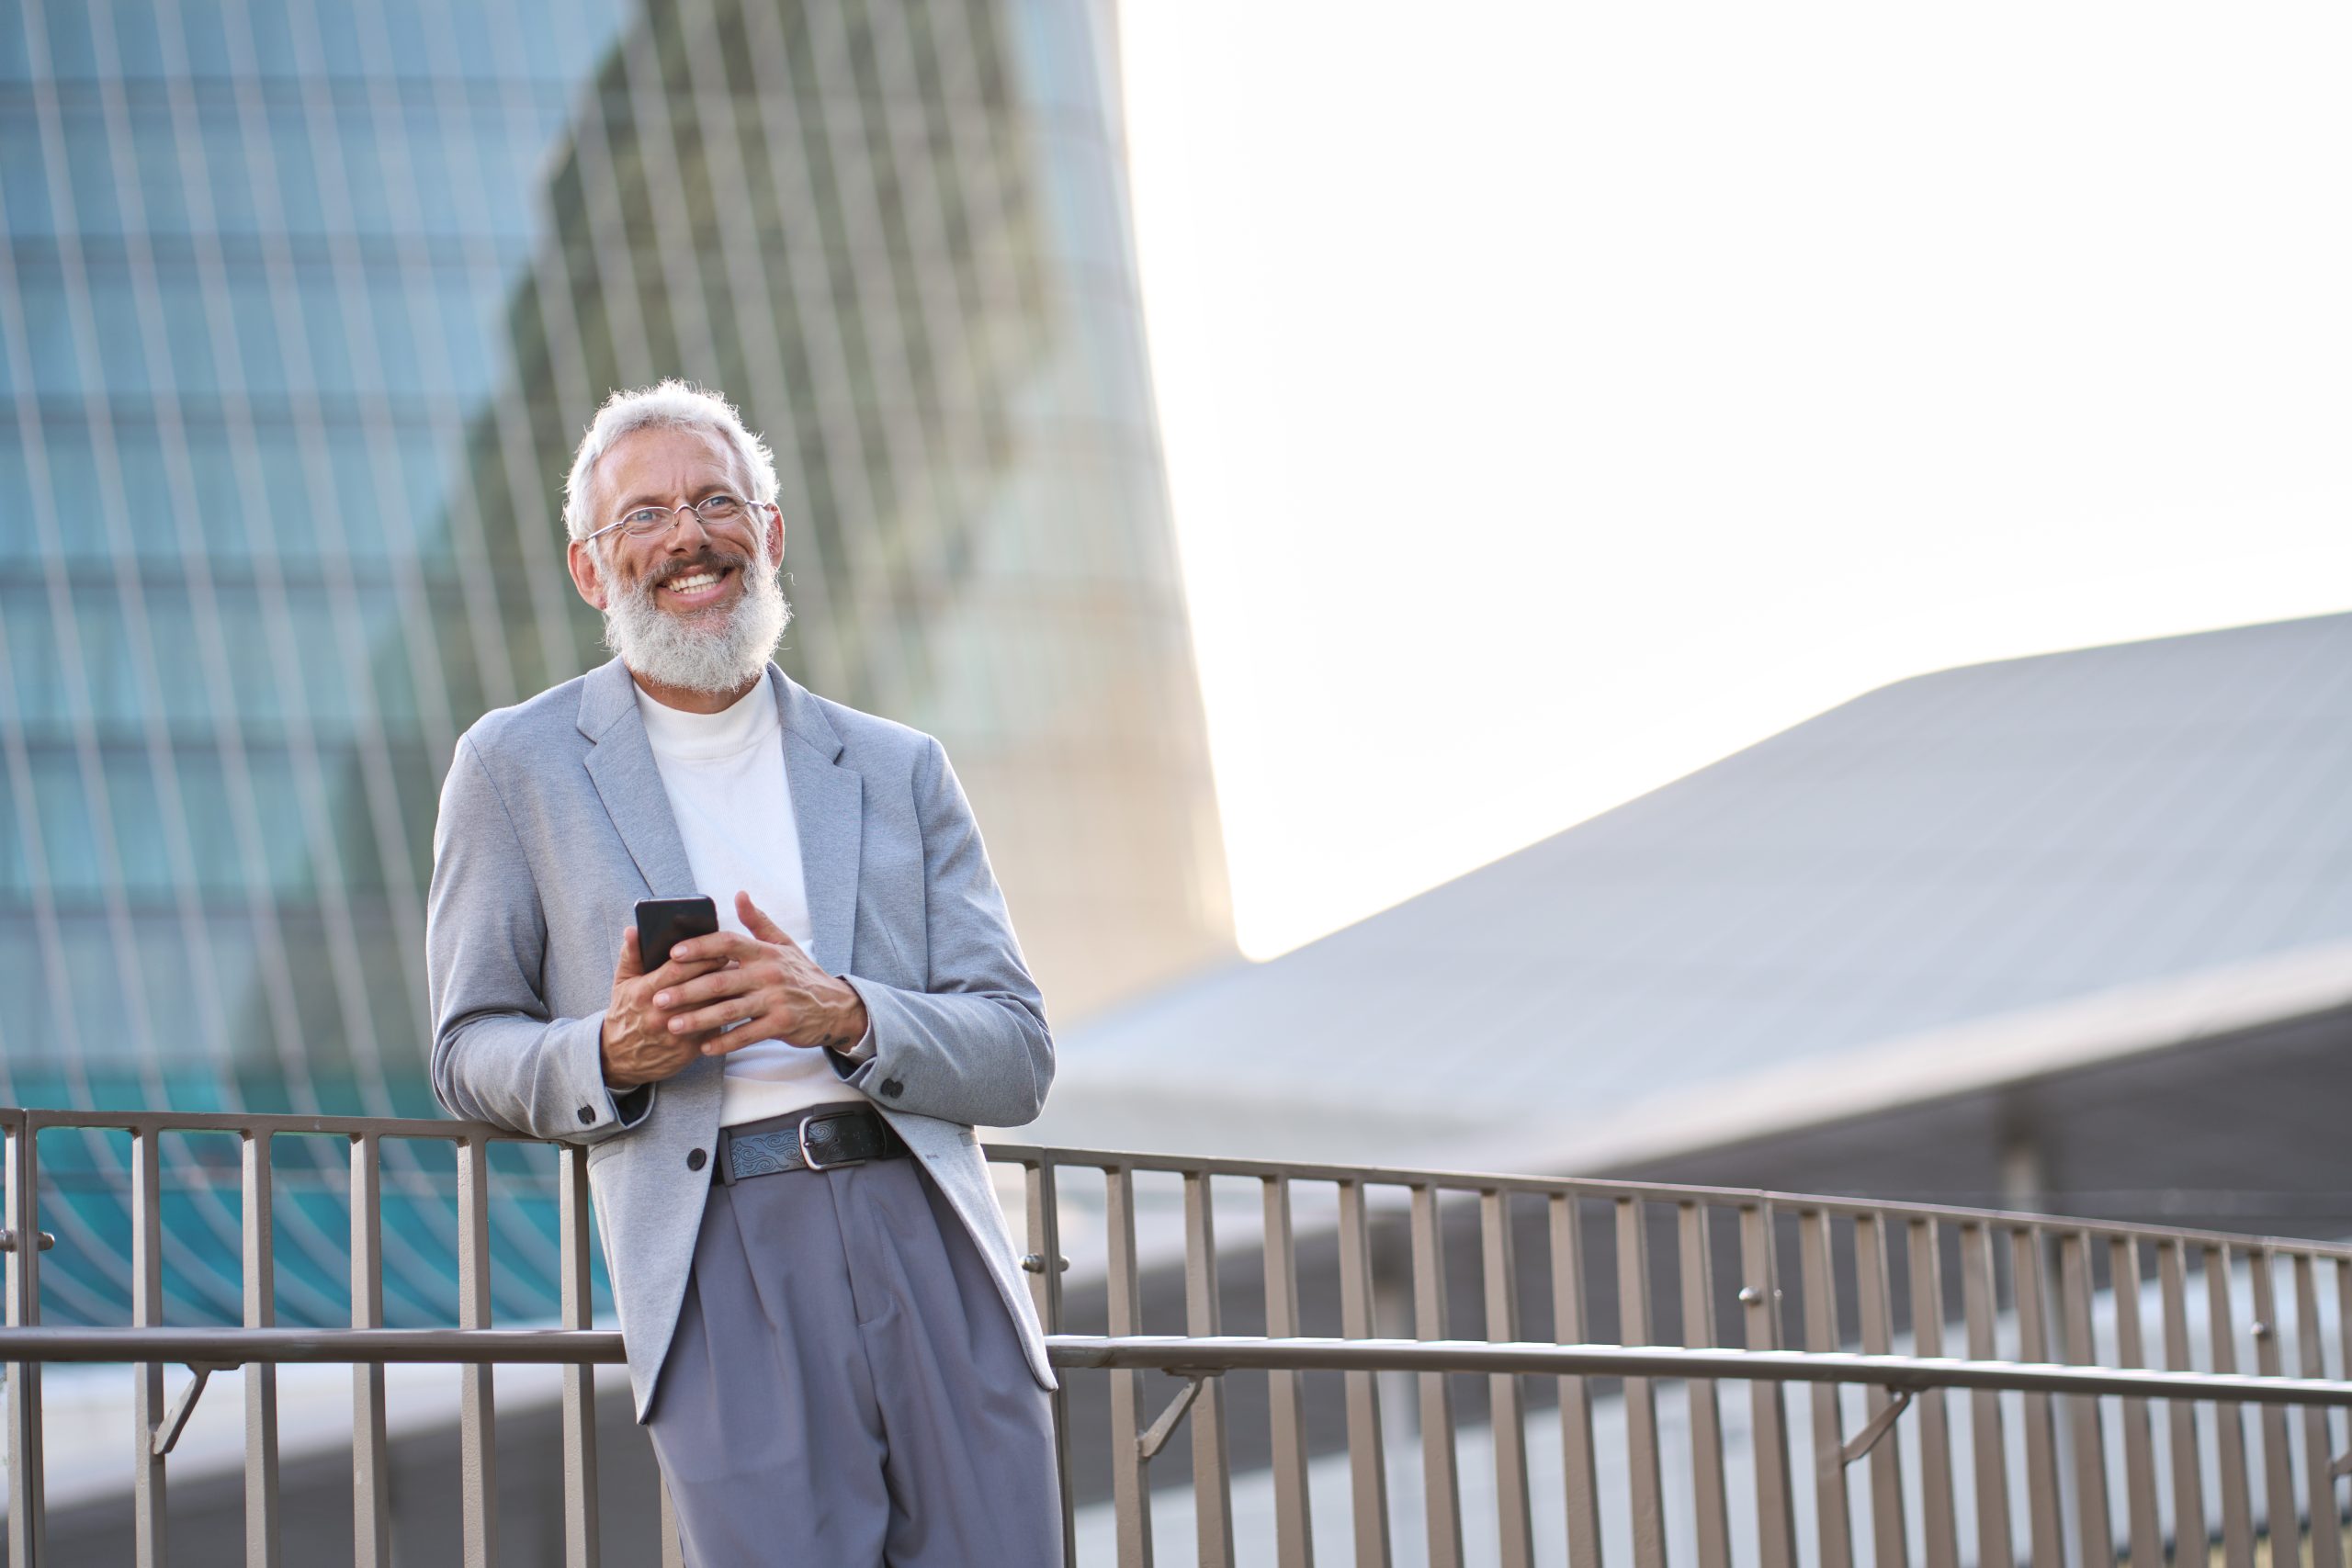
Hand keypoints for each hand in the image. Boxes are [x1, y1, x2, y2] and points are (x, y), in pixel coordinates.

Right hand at [600, 925, 732, 1088]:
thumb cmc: (626, 1014)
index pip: (677, 970)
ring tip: (740, 980)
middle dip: (718, 972)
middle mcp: (659, 1013)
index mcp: (643, 992)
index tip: (718, 949)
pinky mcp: (687, 1049)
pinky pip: (713, 1029)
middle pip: (697, 988)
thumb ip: (630, 955)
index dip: (700, 958)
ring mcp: (675, 1033)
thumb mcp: (622, 984)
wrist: (621, 1059)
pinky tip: (735, 1003)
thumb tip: (633, 929)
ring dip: (726, 993)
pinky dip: (725, 1015)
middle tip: (735, 960)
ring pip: (709, 1008)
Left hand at [652, 892, 869, 1056]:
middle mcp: (769, 973)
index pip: (728, 943)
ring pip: (729, 1010)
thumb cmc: (801, 974)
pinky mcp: (782, 1024)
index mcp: (765, 952)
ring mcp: (776, 999)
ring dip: (698, 1019)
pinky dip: (725, 1042)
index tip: (673, 954)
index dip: (700, 947)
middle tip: (658, 998)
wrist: (835, 1006)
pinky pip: (747, 1035)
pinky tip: (704, 1047)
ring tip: (673, 1025)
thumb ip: (758, 922)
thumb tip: (739, 895)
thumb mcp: (783, 944)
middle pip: (720, 980)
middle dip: (686, 990)